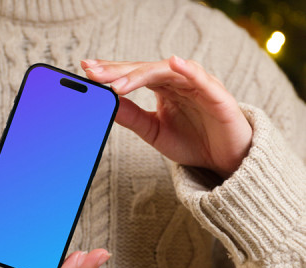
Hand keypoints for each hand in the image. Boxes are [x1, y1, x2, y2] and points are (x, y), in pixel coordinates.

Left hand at [81, 56, 251, 177]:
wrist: (225, 160)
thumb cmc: (192, 141)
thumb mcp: (154, 131)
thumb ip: (132, 117)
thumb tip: (107, 104)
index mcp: (163, 88)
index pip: (133, 75)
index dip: (111, 72)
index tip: (87, 70)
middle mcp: (178, 81)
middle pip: (144, 69)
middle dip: (117, 71)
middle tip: (93, 72)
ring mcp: (196, 85)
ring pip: (166, 72)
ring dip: (141, 75)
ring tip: (118, 83)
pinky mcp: (216, 95)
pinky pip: (201, 79)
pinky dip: (188, 70)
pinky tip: (173, 63)